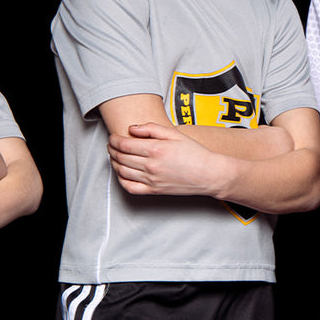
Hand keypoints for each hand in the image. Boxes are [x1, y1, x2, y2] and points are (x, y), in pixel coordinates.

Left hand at [108, 122, 225, 197]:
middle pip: (121, 157)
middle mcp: (151, 165)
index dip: (114, 139)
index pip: (124, 144)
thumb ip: (151, 129)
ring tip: (115, 156)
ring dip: (114, 163)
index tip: (113, 136)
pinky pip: (130, 187)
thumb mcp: (175, 134)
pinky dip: (121, 180)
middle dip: (112, 149)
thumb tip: (132, 129)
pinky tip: (121, 173)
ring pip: (122, 172)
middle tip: (111, 145)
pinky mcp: (154, 191)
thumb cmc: (195, 153)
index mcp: (156, 149)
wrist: (208, 174)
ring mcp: (151, 180)